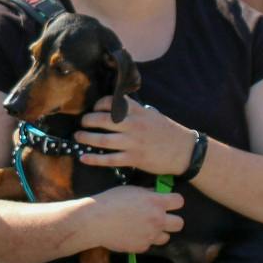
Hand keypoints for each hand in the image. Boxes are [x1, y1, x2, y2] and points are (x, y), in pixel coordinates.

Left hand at [75, 98, 196, 176]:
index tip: (94, 108)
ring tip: (77, 136)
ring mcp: (133, 143)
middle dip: (88, 120)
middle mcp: (134, 125)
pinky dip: (95, 158)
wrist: (184, 151)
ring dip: (87, 137)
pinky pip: (109, 159)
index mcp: (139, 111)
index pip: (113, 102)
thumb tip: (117, 107)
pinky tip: (84, 157)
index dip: (99, 104)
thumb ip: (135, 111)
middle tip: (81, 122)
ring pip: (103, 139)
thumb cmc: (167, 132)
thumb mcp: (152, 114)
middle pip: (103, 120)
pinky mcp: (134, 159)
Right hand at [84, 184, 185, 253]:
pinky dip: (143, 240)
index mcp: (156, 202)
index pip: (180, 201)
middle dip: (172, 220)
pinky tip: (132, 235)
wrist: (96, 220)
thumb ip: (148, 193)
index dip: (174, 201)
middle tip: (160, 218)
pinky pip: (149, 245)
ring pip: (166, 237)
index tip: (167, 202)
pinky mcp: (142, 247)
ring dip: (159, 232)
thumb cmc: (111, 201)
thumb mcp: (132, 190)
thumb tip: (157, 193)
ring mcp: (151, 235)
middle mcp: (158, 220)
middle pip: (179, 223)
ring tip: (146, 228)